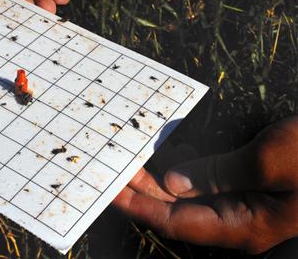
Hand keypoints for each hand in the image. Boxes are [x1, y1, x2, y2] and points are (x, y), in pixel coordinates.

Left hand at [113, 117, 297, 253]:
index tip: (110, 190)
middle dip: (144, 190)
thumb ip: (218, 174)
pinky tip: (174, 155)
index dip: (139, 206)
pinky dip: (189, 168)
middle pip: (179, 209)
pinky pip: (211, 181)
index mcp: (245, 225)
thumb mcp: (270, 161)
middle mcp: (242, 219)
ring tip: (135, 159)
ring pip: (193, 194)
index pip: (176, 221)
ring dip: (163, 178)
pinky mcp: (253, 184)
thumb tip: (173, 182)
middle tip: (113, 169)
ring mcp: (247, 202)